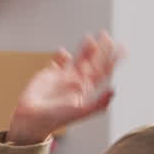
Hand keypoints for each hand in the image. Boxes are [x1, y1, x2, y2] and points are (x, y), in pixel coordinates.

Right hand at [7, 31, 123, 145]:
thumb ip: (98, 103)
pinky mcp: (49, 75)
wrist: (32, 118)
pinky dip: (61, 56)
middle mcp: (77, 82)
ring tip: (90, 37)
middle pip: (92, 62)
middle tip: (106, 35)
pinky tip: (62, 51)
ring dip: (85, 48)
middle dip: (100, 49)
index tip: (121, 49)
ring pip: (77, 59)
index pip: (103, 72)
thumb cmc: (56, 118)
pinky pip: (58, 62)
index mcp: (87, 90)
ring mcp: (64, 78)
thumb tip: (114, 91)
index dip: (112, 60)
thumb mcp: (80, 111)